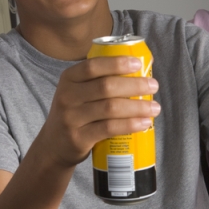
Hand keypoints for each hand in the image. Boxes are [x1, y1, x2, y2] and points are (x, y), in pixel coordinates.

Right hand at [33, 55, 159, 168]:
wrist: (54, 145)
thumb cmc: (76, 112)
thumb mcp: (79, 91)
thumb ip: (102, 79)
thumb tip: (144, 65)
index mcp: (69, 78)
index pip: (93, 66)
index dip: (117, 63)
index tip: (138, 64)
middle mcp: (67, 96)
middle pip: (106, 86)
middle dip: (134, 85)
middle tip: (153, 86)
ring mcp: (71, 118)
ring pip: (110, 108)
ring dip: (137, 106)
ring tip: (154, 107)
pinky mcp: (78, 138)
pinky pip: (109, 128)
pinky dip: (129, 124)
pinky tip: (144, 123)